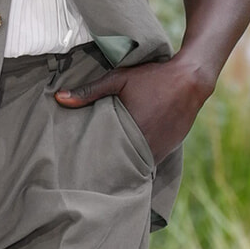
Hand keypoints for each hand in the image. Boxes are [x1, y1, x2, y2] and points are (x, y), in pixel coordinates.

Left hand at [54, 54, 214, 163]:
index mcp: (132, 130)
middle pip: (124, 166)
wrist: (191, 79)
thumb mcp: (119, 79)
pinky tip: (129, 157)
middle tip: (92, 171)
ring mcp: (160, 149)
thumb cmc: (153, 77)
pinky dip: (141, 160)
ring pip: (138, 166)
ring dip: (127, 165)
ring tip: (109, 167)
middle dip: (110, 168)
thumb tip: (59, 98)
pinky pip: (151, 161)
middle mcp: (147, 145)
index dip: (97, 164)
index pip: (110, 158)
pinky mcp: (169, 149)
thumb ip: (89, 91)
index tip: (84, 168)